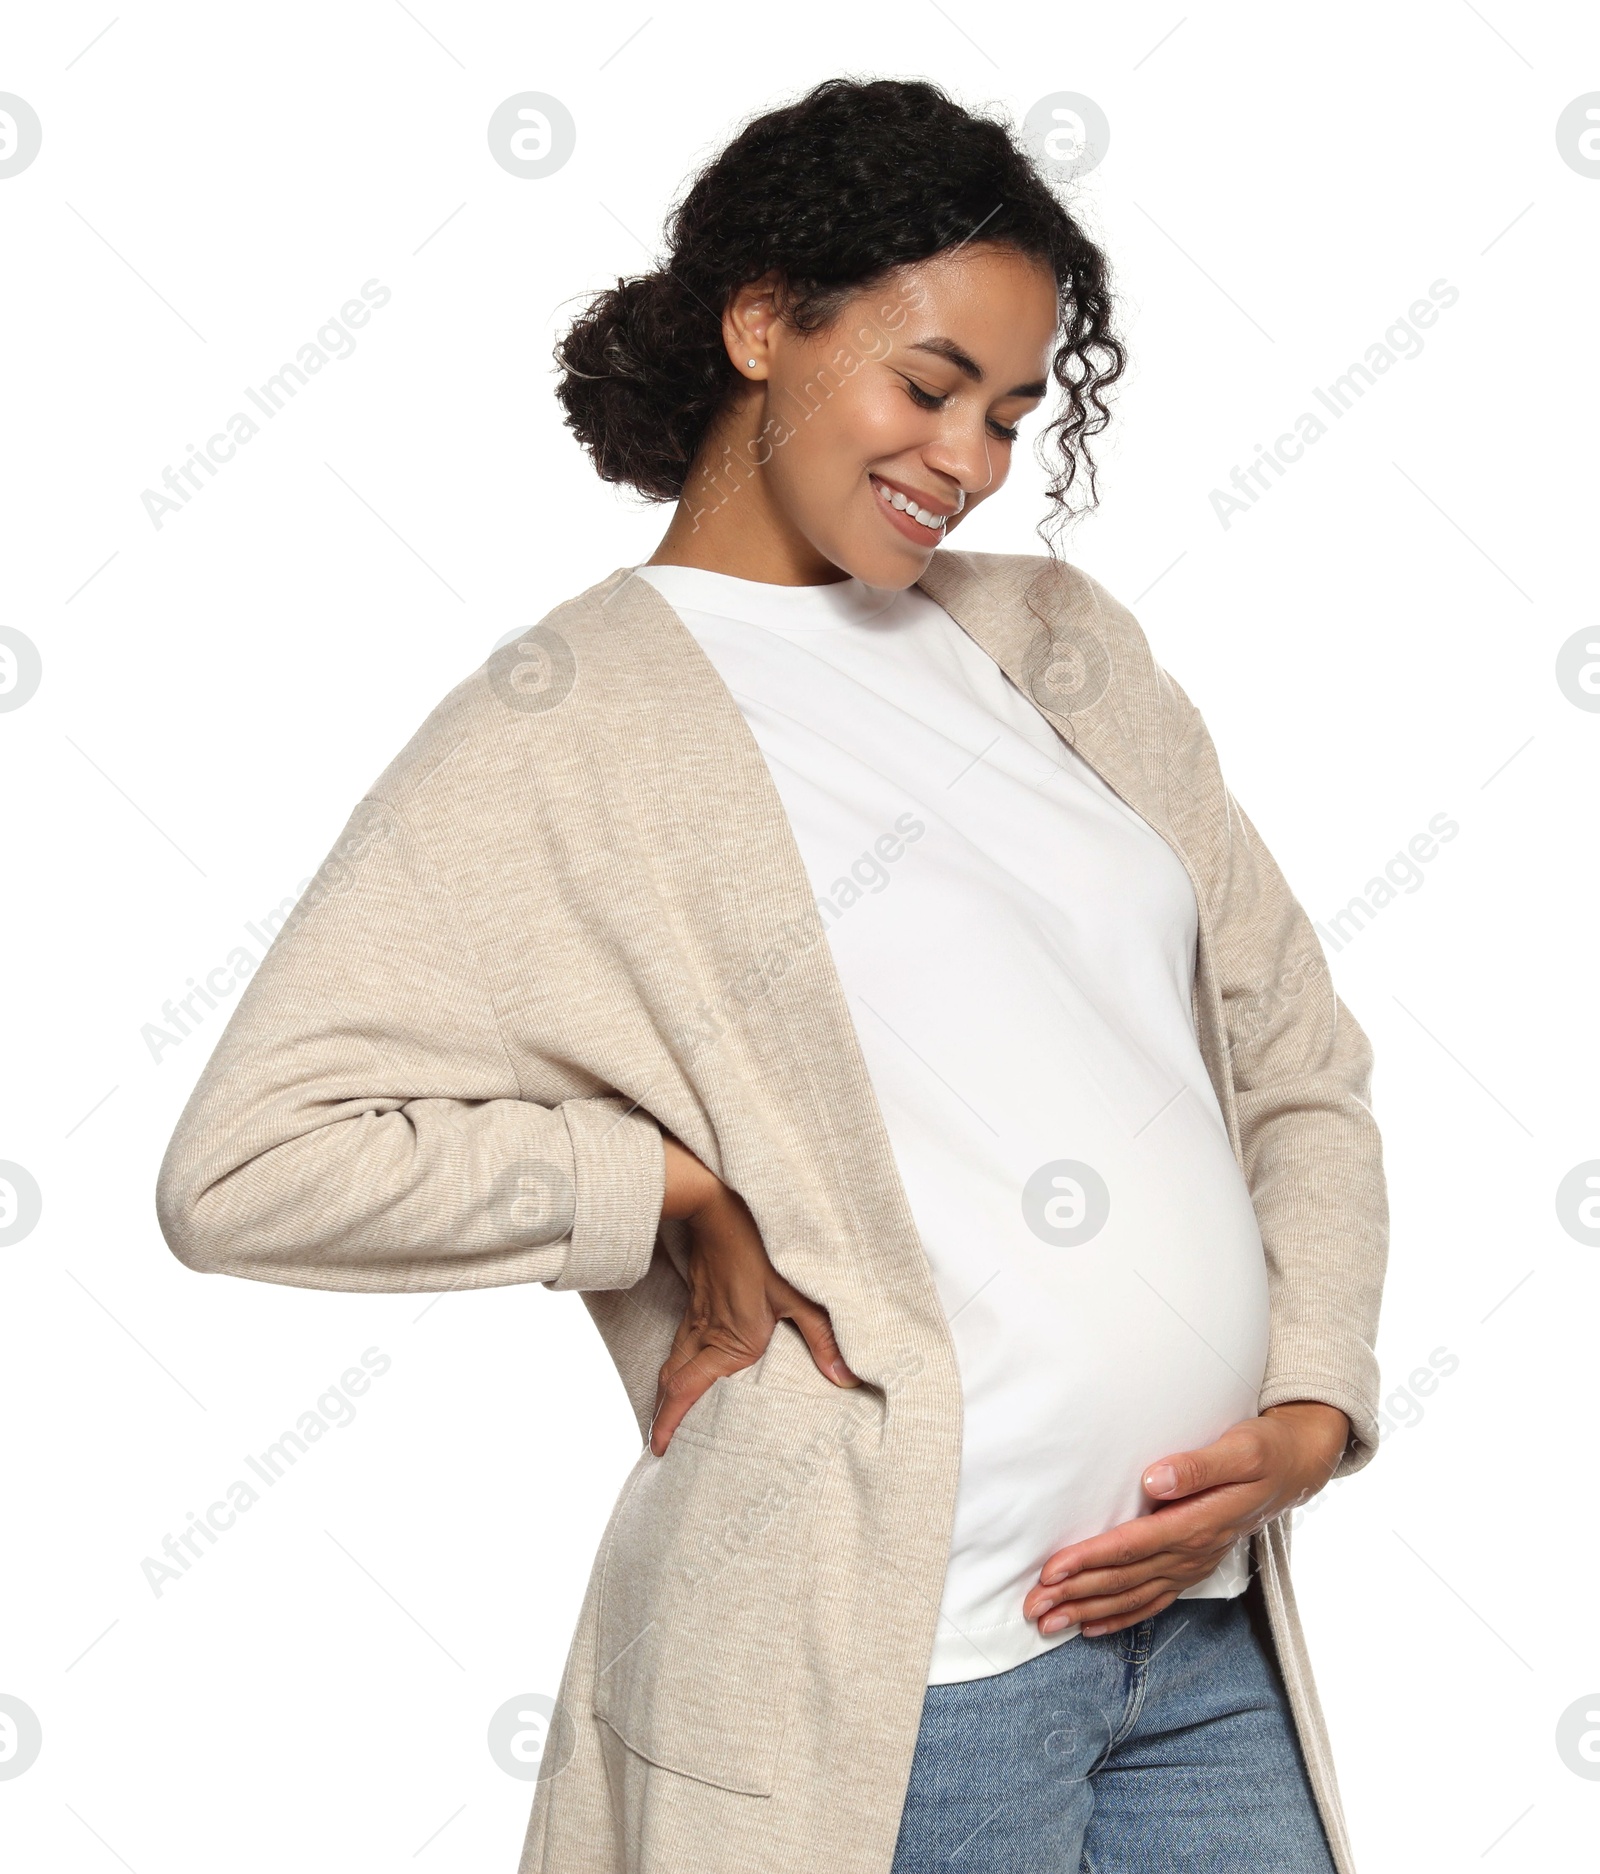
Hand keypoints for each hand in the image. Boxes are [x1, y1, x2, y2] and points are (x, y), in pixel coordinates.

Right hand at [649, 1134, 858, 1454]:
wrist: (720, 1208)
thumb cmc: (762, 1250)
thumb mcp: (801, 1295)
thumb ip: (823, 1339)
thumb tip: (846, 1378)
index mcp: (731, 1342)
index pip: (689, 1391)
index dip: (672, 1422)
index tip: (661, 1448)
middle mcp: (707, 1335)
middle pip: (673, 1384)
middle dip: (664, 1417)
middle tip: (660, 1444)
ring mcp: (698, 1317)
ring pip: (672, 1364)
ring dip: (667, 1394)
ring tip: (666, 1416)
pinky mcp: (697, 1301)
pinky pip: (679, 1343)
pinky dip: (675, 1367)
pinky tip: (683, 1369)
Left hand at [1022, 1402, 1349, 1638]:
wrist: (1292, 1471)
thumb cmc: (1262, 1453)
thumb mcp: (1240, 1449)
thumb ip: (1197, 1465)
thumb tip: (1155, 1479)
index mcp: (1199, 1522)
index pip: (1134, 1546)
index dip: (1092, 1559)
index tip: (1054, 1569)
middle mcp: (1193, 1552)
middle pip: (1125, 1578)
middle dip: (1077, 1593)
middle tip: (1034, 1606)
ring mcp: (1193, 1564)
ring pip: (1133, 1595)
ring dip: (1088, 1610)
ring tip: (1048, 1622)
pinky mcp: (1191, 1567)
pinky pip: (1153, 1600)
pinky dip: (1120, 1616)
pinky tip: (1090, 1627)